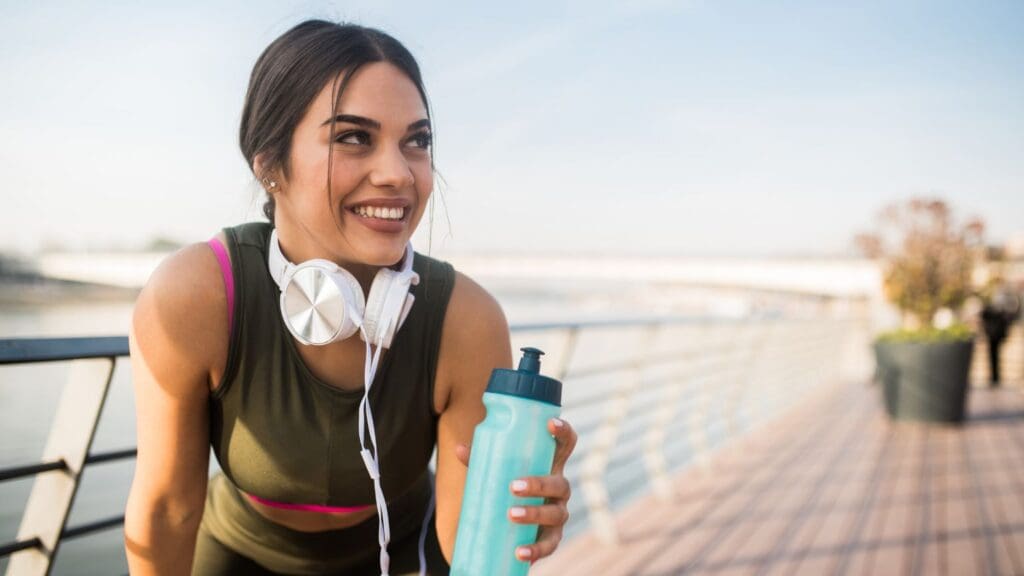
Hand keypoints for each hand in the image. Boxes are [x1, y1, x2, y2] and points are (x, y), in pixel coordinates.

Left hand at [455, 417, 577, 563]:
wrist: (504, 527)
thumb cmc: (503, 489)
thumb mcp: (492, 474)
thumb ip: (478, 462)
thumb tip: (459, 448)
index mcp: (549, 466)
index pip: (566, 445)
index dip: (564, 432)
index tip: (550, 424)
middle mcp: (559, 489)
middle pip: (560, 483)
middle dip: (539, 484)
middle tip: (513, 486)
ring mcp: (558, 514)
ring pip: (555, 513)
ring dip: (535, 514)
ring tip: (512, 514)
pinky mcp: (552, 538)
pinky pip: (549, 545)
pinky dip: (536, 550)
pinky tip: (520, 551)